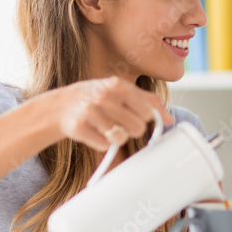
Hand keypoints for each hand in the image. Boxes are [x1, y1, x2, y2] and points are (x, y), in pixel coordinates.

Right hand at [54, 76, 173, 151]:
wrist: (61, 106)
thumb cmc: (99, 98)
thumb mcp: (122, 91)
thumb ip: (148, 102)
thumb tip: (170, 119)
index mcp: (118, 85)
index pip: (147, 111)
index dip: (145, 118)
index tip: (137, 116)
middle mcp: (104, 96)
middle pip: (137, 128)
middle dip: (132, 129)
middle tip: (120, 123)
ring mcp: (90, 112)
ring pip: (121, 138)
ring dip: (117, 137)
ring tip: (107, 127)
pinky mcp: (78, 128)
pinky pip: (104, 145)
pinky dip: (102, 143)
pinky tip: (95, 132)